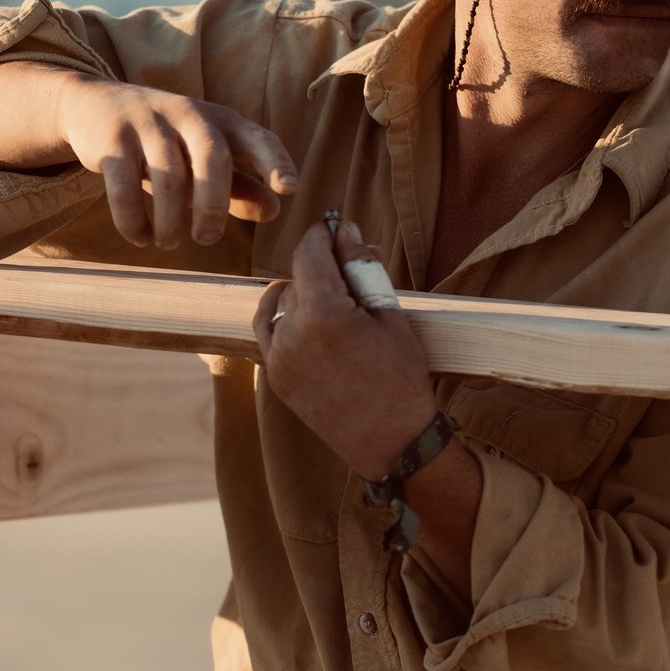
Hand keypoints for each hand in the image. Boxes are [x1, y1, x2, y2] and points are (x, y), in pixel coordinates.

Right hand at [55, 75, 296, 248]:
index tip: (289, 188)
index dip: (275, 161)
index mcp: (220, 121)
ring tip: (168, 243)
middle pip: (213, 156)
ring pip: (168, 176)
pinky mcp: (112, 138)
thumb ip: (240, 185)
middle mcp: (188, 115)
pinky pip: (123, 185)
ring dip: (170, 220)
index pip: (257, 137)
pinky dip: (133, 219)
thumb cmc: (165, 140)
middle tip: (206, 239)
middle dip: (213, 204)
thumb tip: (274, 211)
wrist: (95, 105)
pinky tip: (140, 237)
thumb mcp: (204, 157)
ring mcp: (148, 124)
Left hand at [252, 219, 439, 477]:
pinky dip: (280, 313)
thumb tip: (348, 232)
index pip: (311, 252)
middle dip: (323, 264)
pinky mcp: (276, 376)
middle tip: (353, 264)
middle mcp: (292, 333)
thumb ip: (364, 270)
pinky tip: (296, 304)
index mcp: (324, 313)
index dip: (324, 234)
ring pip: (284, 302)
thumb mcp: (391, 317)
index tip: (337, 227)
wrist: (393, 443)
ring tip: (337, 296)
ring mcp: (279, 357)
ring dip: (306, 290)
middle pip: (299, 276)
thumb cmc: (402, 380)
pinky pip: (267, 330)